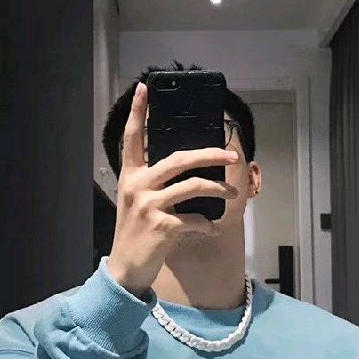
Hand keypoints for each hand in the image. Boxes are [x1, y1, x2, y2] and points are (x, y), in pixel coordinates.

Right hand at [107, 80, 239, 297]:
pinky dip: (209, 225)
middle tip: (231, 154)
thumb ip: (156, 184)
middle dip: (210, 154)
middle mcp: (138, 186)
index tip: (144, 89)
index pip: (133, 138)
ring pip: (193, 185)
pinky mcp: (161, 226)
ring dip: (218, 189)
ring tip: (232, 194)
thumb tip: (190, 172)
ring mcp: (149, 205)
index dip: (138, 113)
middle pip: (179, 158)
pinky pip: (195, 219)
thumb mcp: (138, 204)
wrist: (126, 270)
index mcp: (130, 177)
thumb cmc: (137, 235)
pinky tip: (212, 229)